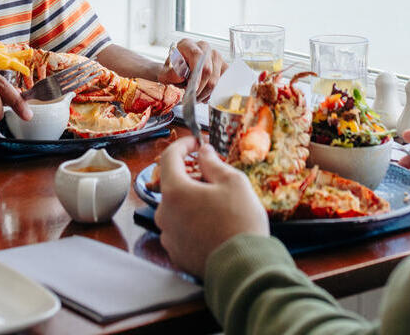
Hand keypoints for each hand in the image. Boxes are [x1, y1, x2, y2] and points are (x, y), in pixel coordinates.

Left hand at [155, 138, 268, 278]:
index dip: (183, 145)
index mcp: (175, 191)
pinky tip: (213, 224)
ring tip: (218, 204)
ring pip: (177, 208)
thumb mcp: (233, 181)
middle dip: (192, 176)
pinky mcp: (177, 254)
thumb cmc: (240, 221)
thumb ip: (212, 162)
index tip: (196, 142)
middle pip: (173, 184)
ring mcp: (169, 237)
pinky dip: (192, 222)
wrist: (244, 268)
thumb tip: (202, 152)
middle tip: (214, 176)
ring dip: (192, 201)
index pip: (169, 157)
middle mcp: (165, 214)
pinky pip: (181, 229)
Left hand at [158, 39, 226, 102]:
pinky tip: (204, 94)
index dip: (196, 74)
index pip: (197, 56)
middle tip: (190, 98)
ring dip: (205, 93)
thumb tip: (181, 76)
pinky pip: (223, 83)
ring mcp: (215, 56)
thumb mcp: (164, 73)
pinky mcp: (223, 66)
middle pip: (208, 70)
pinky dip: (213, 93)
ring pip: (216, 80)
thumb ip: (170, 74)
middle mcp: (204, 47)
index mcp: (188, 44)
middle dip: (199, 89)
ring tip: (195, 97)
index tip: (192, 89)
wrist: (176, 72)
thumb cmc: (171, 72)